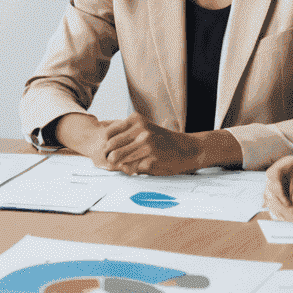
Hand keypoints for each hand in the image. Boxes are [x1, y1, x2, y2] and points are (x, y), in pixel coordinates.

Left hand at [55, 112, 227, 174]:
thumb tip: (104, 143)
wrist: (187, 149)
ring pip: (119, 160)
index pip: (109, 133)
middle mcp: (141, 131)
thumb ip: (127, 132)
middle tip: (113, 162)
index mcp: (136, 121)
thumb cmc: (162, 140)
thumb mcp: (145, 127)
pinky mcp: (151, 161)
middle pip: (111, 147)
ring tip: (126, 165)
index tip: (108, 150)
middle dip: (109, 157)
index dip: (106, 144)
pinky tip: (138, 169)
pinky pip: (132, 169)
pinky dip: (131, 171)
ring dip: (120, 165)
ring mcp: (146, 146)